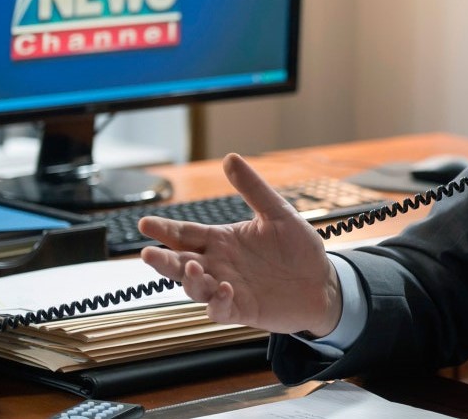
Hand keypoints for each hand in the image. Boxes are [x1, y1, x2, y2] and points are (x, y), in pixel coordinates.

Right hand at [139, 153, 341, 336]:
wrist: (322, 282)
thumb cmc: (298, 248)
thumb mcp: (278, 212)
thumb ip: (253, 188)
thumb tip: (230, 158)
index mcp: (222, 240)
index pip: (185, 234)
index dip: (164, 229)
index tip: (145, 223)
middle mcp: (219, 265)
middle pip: (180, 262)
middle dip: (162, 260)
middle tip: (148, 253)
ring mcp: (227, 288)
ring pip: (194, 287)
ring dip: (189, 280)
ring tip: (191, 267)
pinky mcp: (241, 309)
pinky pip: (219, 308)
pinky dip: (217, 301)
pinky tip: (223, 289)